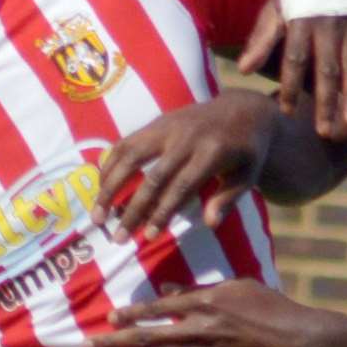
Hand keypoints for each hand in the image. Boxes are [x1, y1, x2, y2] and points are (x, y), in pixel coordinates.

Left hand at [82, 279, 334, 346]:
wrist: (299, 342)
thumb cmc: (271, 308)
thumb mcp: (237, 287)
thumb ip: (198, 289)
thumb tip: (164, 290)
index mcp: (206, 302)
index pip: (159, 309)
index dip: (131, 316)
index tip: (109, 320)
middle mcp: (201, 330)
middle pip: (147, 338)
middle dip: (112, 343)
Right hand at [90, 90, 278, 243]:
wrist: (243, 109)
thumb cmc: (247, 151)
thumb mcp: (249, 175)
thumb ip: (229, 198)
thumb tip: (210, 224)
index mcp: (212, 152)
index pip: (181, 187)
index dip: (162, 213)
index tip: (148, 237)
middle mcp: (186, 137)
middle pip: (152, 177)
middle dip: (133, 209)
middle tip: (117, 237)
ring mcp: (168, 126)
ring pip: (130, 155)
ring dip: (110, 186)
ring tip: (97, 215)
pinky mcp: (157, 122)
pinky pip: (126, 142)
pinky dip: (110, 164)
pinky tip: (100, 188)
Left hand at [237, 0, 346, 140]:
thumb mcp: (276, 8)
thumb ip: (262, 39)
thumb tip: (243, 70)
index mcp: (301, 20)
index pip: (294, 59)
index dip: (289, 86)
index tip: (285, 111)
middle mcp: (329, 25)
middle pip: (327, 70)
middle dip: (325, 102)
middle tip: (324, 131)